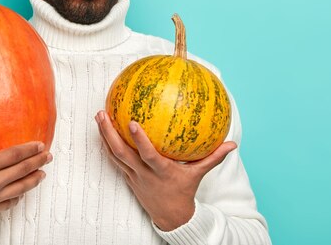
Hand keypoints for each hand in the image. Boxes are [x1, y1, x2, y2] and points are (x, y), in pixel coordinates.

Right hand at [0, 116, 51, 227]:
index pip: (13, 155)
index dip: (29, 149)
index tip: (39, 144)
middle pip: (21, 170)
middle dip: (37, 162)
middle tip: (48, 156)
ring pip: (20, 188)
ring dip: (34, 179)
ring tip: (43, 173)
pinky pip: (9, 204)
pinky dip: (19, 197)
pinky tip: (22, 192)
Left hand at [95, 110, 235, 230]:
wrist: (171, 217)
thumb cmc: (184, 191)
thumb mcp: (199, 174)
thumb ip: (213, 157)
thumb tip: (231, 144)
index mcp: (161, 172)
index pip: (148, 155)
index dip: (139, 140)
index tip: (131, 122)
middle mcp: (144, 174)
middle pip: (122, 153)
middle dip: (110, 134)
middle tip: (102, 114)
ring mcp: (133, 176)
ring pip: (114, 155)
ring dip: (104, 136)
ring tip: (99, 117)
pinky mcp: (128, 178)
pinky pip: (114, 160)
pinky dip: (107, 145)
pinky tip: (103, 131)